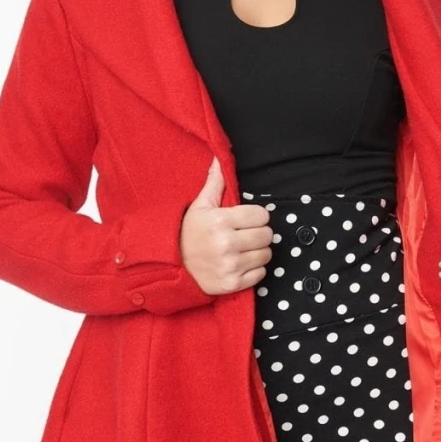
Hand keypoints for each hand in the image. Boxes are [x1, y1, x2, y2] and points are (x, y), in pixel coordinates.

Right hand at [180, 158, 272, 294]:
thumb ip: (215, 183)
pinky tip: (240, 263)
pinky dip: (254, 269)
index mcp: (221, 221)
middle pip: (266, 235)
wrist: (174, 267)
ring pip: (266, 255)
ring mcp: (230, 266)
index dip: (257, 216)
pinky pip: (260, 274)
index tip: (247, 220)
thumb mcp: (200, 206)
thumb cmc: (189, 233)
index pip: (262, 215)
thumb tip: (219, 157)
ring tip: (243, 249)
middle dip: (259, 234)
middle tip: (246, 235)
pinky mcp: (233, 284)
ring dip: (258, 251)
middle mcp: (227, 244)